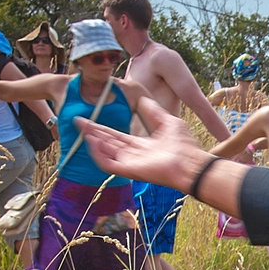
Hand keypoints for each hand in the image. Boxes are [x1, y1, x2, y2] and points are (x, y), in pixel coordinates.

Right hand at [75, 93, 206, 190]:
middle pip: (107, 143)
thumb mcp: (167, 120)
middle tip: (77, 121)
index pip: (115, 136)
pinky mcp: (129, 171)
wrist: (191, 163)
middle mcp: (133, 155)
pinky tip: (93, 141)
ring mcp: (130, 164)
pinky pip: (108, 165)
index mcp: (140, 145)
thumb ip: (152, 111)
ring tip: (84, 130)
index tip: (88, 118)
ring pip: (105, 153)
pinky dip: (98, 154)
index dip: (101, 128)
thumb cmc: (183, 144)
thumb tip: (142, 98)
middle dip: (92, 132)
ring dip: (94, 142)